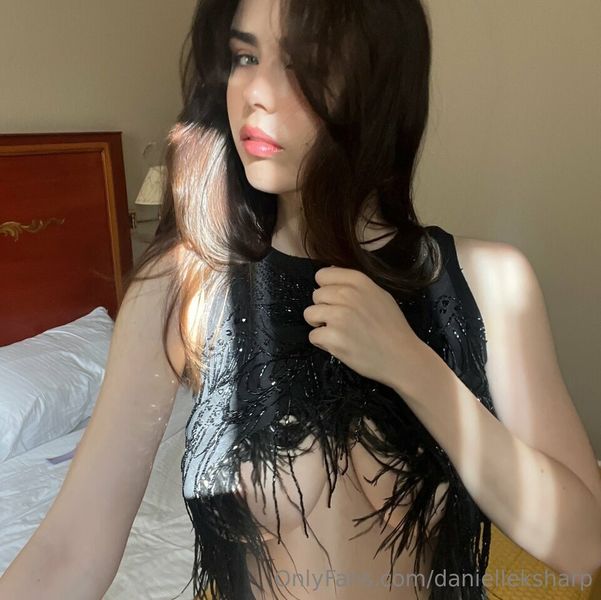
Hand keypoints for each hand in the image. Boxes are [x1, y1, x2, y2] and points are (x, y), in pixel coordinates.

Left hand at [303, 265, 428, 391]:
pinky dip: (323, 343)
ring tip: (338, 332)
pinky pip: (312, 336)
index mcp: (358, 281)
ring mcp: (338, 316)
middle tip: (341, 321)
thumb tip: (330, 273)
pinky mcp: (333, 337)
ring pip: (309, 314)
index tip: (336, 300)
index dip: (326, 289)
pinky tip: (339, 345)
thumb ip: (355, 284)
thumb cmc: (392, 327)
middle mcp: (346, 294)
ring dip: (320, 325)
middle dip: (324, 308)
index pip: (322, 275)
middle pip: (315, 295)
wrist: (401, 357)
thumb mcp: (379, 295)